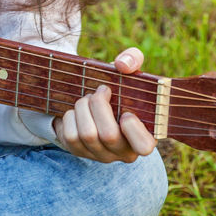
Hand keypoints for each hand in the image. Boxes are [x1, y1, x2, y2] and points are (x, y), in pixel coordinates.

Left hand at [51, 47, 155, 162]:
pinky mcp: (80, 152)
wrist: (93, 100)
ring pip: (87, 135)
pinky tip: (77, 111)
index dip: (134, 129)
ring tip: (87, 99)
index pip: (144, 146)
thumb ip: (133, 59)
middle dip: (99, 106)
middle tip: (99, 92)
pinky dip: (70, 117)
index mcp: (145, 135)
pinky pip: (70, 136)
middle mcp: (124, 152)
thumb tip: (122, 65)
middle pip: (108, 135)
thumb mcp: (128, 70)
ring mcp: (101, 155)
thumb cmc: (118, 87)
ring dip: (83, 108)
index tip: (126, 112)